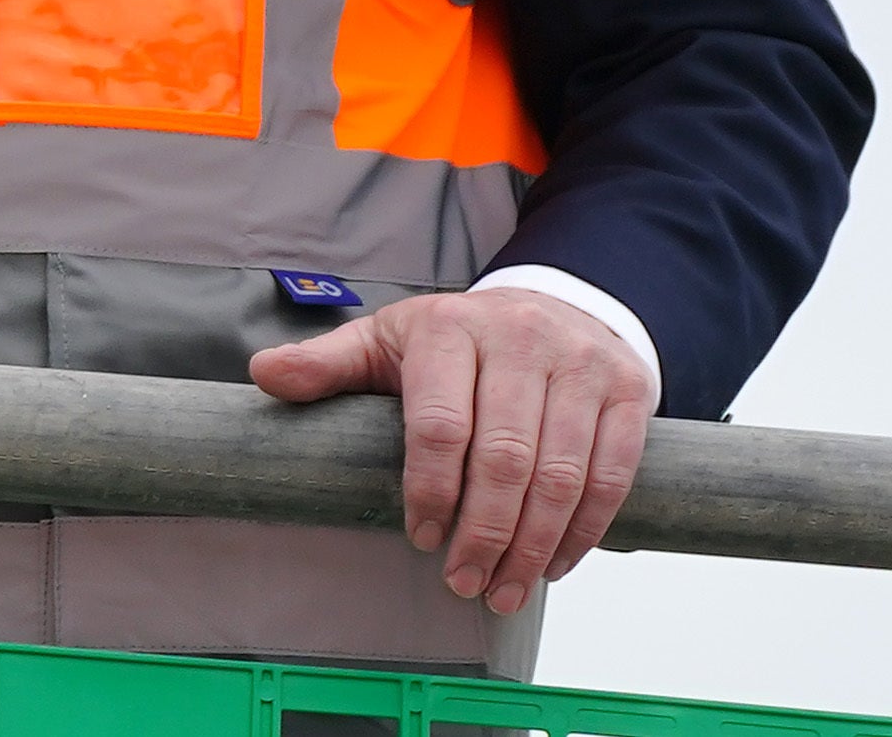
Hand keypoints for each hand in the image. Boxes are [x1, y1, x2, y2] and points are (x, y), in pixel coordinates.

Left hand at [251, 286, 652, 615]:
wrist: (555, 302)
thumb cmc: (458, 338)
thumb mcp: (387, 340)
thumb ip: (328, 363)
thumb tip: (264, 375)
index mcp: (448, 328)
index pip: (440, 422)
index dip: (430, 489)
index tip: (421, 537)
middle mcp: (520, 340)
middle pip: (506, 457)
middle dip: (484, 533)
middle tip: (463, 582)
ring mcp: (580, 365)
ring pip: (562, 473)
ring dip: (534, 545)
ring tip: (505, 589)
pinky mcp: (627, 392)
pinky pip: (611, 474)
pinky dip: (584, 529)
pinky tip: (555, 563)